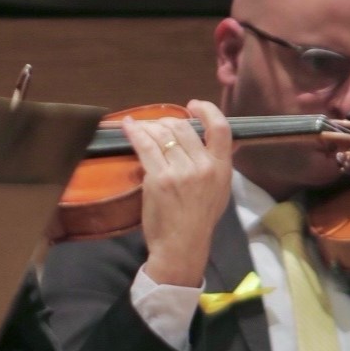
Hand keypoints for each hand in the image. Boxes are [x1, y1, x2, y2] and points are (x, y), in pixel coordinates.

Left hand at [130, 99, 232, 286]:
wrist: (182, 245)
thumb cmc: (199, 220)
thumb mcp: (220, 190)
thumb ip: (216, 165)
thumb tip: (210, 141)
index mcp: (222, 168)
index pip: (221, 128)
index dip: (207, 110)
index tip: (193, 105)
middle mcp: (203, 166)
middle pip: (183, 128)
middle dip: (167, 122)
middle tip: (158, 125)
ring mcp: (180, 171)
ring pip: (163, 134)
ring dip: (149, 126)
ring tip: (142, 126)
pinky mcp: (158, 178)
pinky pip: (145, 146)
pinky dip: (134, 132)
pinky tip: (127, 126)